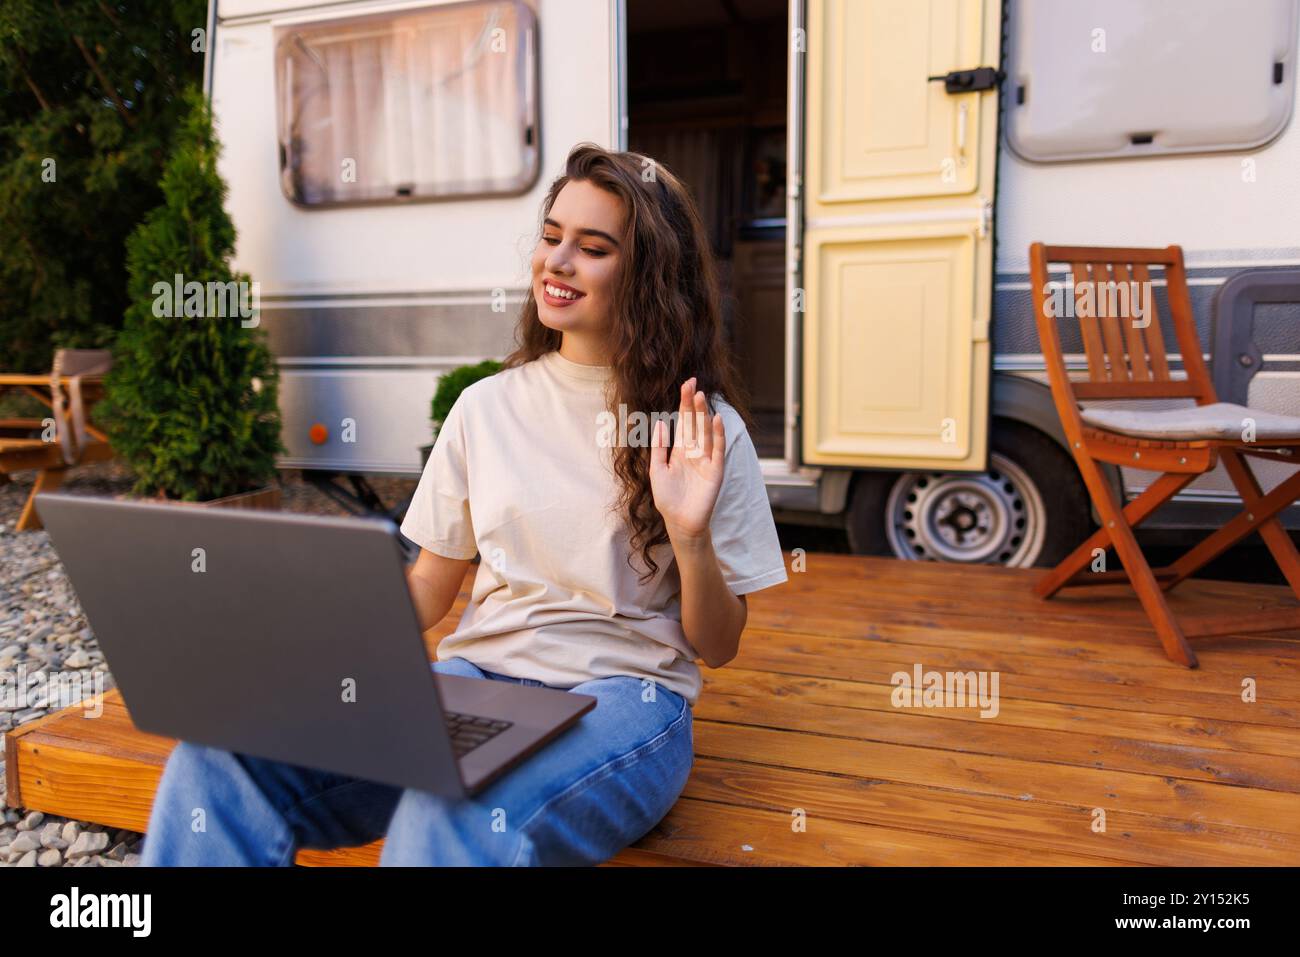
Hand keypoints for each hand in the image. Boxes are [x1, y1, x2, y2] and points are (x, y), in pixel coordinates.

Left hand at [650, 376, 724, 544]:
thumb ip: (659, 448)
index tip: (686, 385)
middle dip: (693, 404)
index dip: (684, 404)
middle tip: (693, 384)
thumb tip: (660, 423)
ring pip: (706, 432)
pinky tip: (716, 420)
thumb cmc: (668, 499)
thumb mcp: (657, 471)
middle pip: (695, 423)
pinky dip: (718, 435)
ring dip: (704, 415)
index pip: (683, 422)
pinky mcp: (715, 470)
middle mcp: (694, 452)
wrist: (680, 522)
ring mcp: (706, 460)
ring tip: (701, 397)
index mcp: (679, 450)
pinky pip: (718, 450)